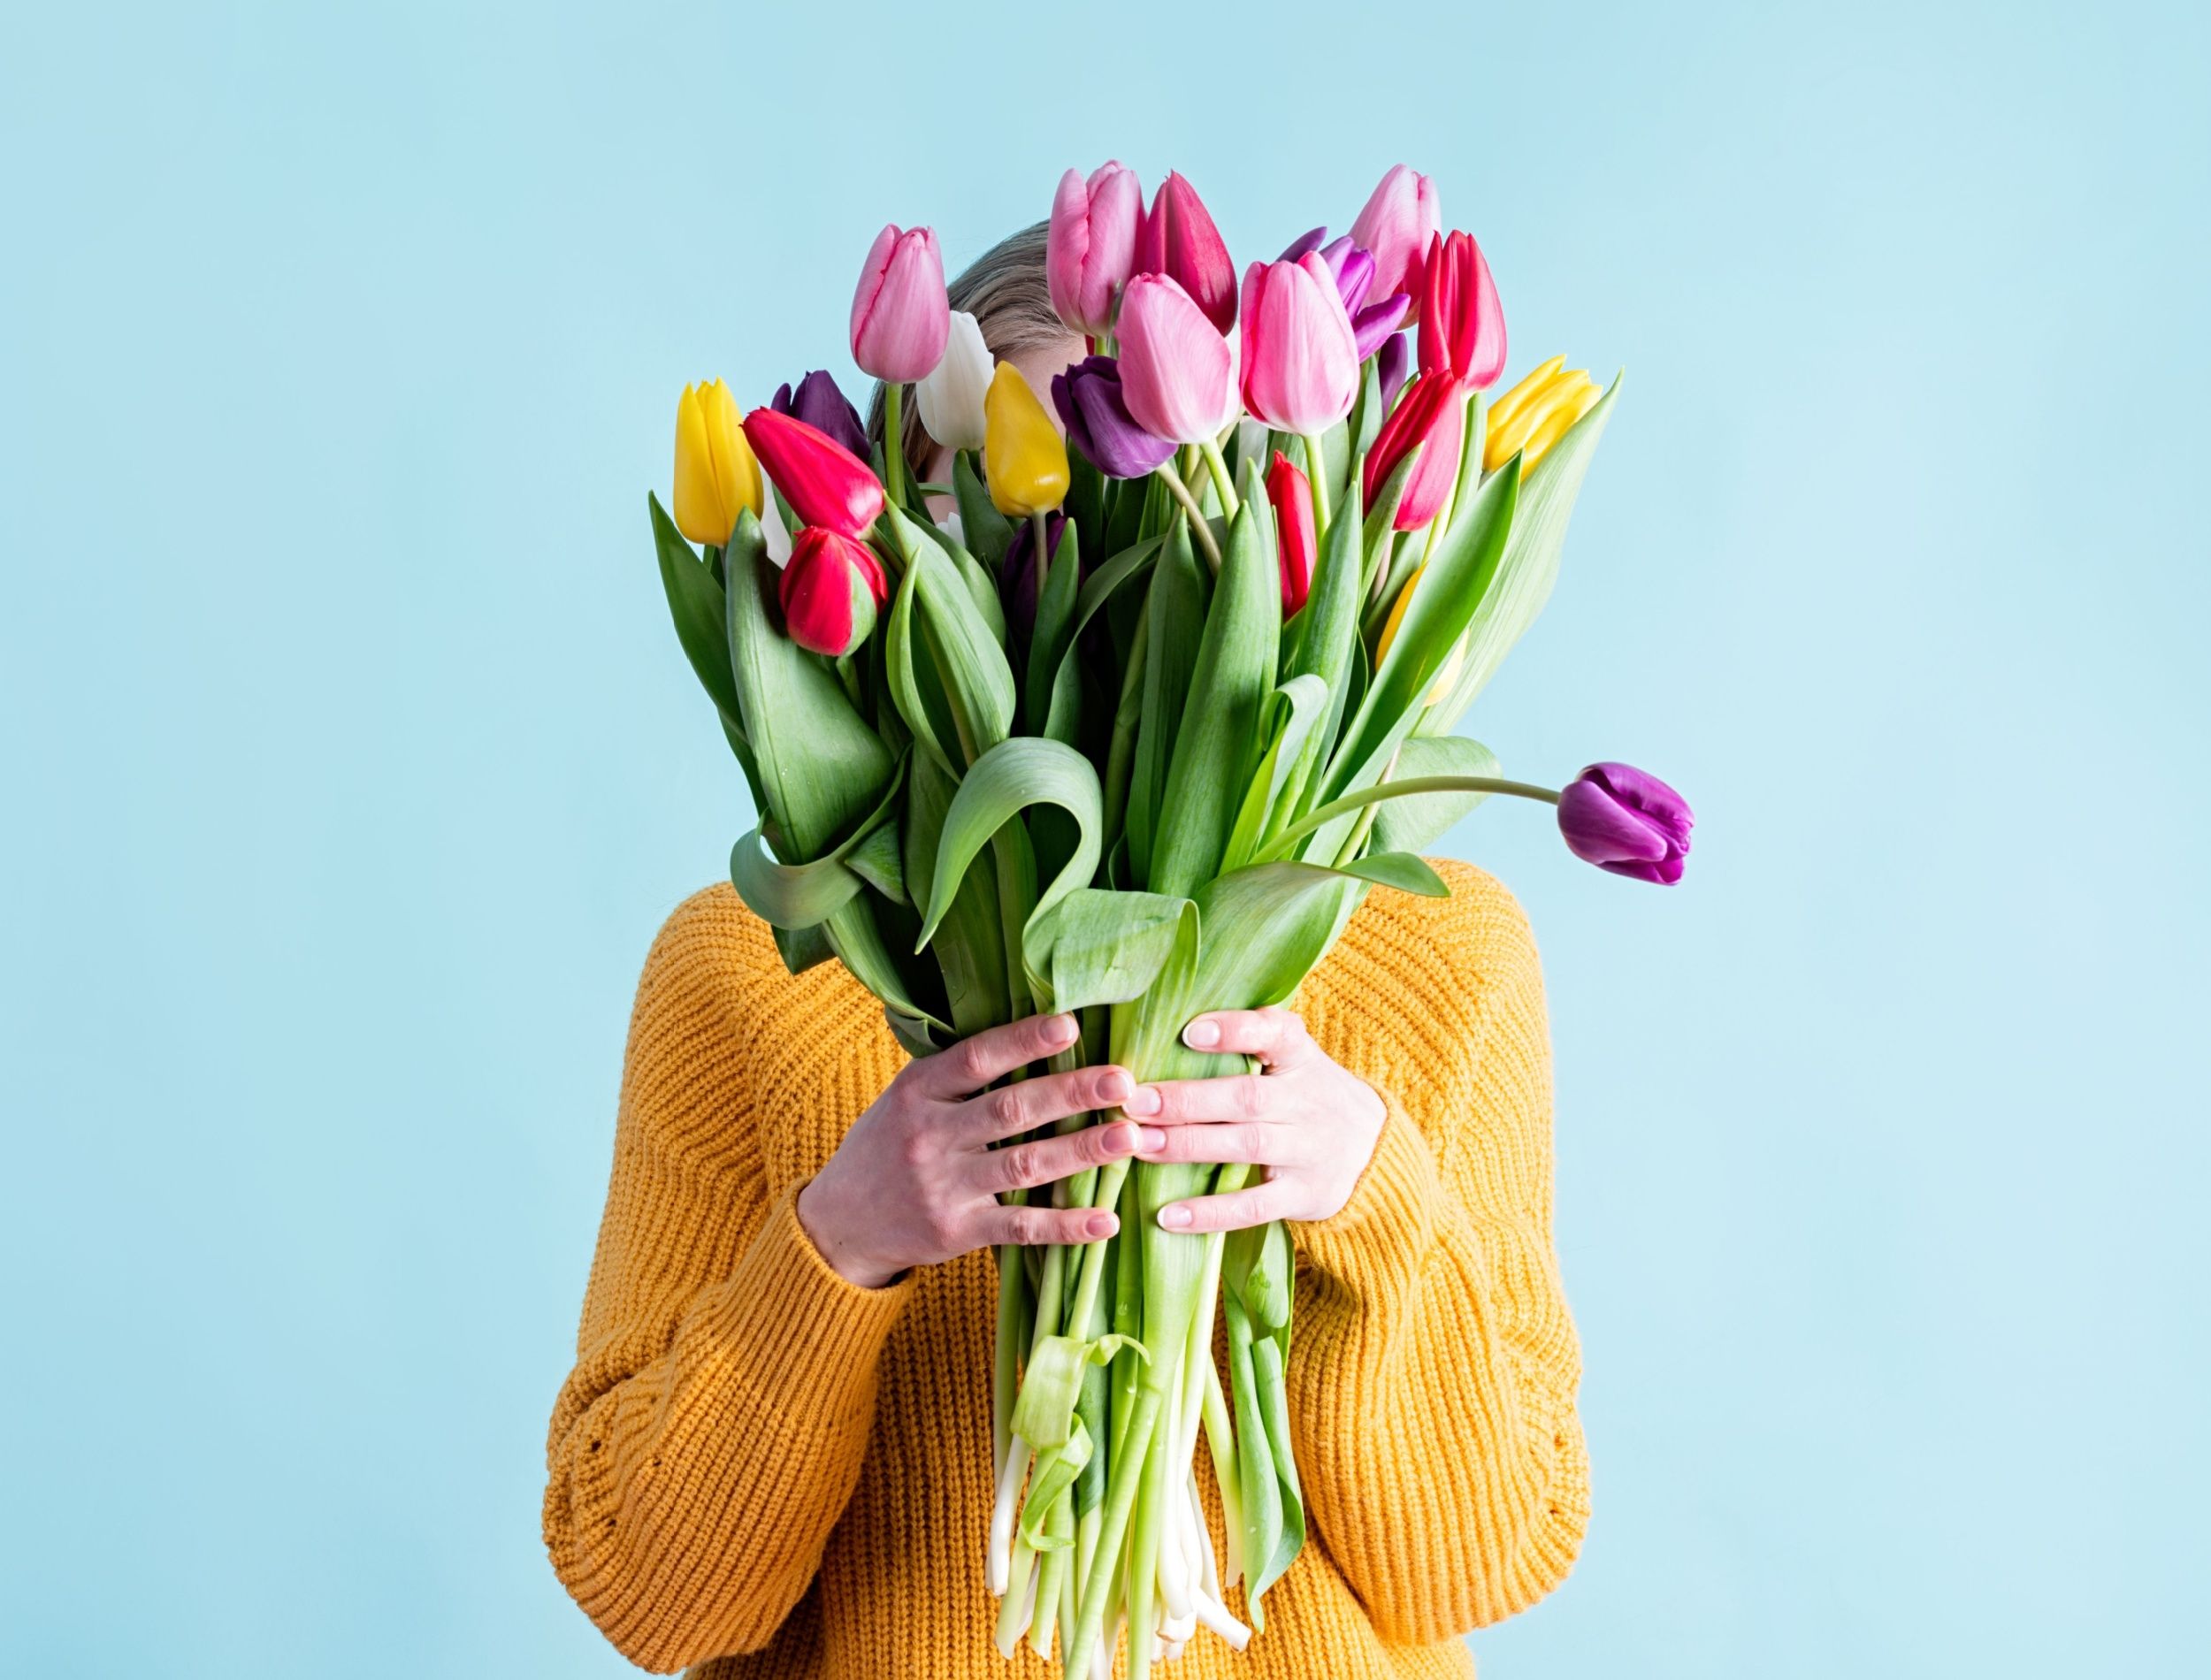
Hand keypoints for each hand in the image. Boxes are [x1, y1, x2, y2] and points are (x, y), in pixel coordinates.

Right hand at [796, 1012, 1164, 1288]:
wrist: (841, 1220)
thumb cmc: (888, 1145)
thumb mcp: (906, 1097)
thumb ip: (958, 1074)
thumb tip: (1037, 1029)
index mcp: (919, 1091)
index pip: (977, 1058)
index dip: (1024, 1041)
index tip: (1072, 1025)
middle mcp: (930, 1136)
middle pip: (1011, 1109)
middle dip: (1071, 1093)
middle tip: (1124, 1081)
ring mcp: (944, 1187)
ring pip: (1023, 1165)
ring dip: (1081, 1151)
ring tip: (1131, 1138)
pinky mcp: (957, 1232)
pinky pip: (1020, 1227)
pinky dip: (1065, 1226)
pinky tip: (1105, 1220)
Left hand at [1134, 1006, 1386, 1234]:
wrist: (1375, 1152)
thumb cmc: (1306, 1094)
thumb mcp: (1294, 1058)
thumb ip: (1248, 1039)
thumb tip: (1166, 1018)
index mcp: (1301, 1058)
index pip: (1275, 1033)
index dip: (1234, 1030)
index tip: (1189, 1031)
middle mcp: (1307, 1102)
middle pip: (1247, 1098)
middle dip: (1187, 1100)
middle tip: (1134, 1101)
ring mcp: (1307, 1152)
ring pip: (1246, 1147)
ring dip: (1188, 1147)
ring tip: (1138, 1145)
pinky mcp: (1301, 1196)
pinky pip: (1253, 1207)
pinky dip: (1210, 1214)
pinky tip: (1167, 1216)